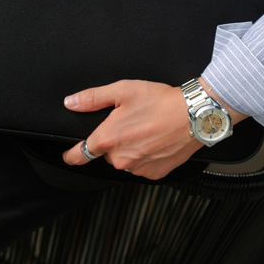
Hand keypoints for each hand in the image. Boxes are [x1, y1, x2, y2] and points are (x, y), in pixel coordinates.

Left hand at [61, 80, 203, 179]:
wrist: (193, 115)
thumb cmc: (160, 101)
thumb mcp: (122, 90)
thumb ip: (92, 98)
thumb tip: (71, 102)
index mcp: (108, 139)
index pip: (79, 155)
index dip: (71, 155)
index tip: (69, 155)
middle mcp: (121, 158)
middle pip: (107, 154)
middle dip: (113, 141)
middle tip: (130, 123)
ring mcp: (138, 168)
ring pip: (125, 160)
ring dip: (130, 149)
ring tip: (146, 130)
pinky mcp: (155, 173)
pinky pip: (142, 166)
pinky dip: (146, 156)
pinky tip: (155, 141)